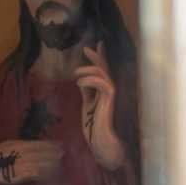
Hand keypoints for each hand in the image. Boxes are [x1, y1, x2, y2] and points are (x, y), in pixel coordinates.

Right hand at [0, 139, 64, 184]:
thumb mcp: (7, 145)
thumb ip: (20, 146)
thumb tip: (34, 146)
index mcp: (19, 145)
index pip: (39, 144)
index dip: (50, 145)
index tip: (59, 144)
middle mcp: (22, 153)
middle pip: (42, 153)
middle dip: (54, 153)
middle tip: (63, 153)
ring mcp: (22, 164)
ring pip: (41, 162)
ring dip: (52, 162)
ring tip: (60, 162)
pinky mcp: (21, 175)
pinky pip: (36, 173)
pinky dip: (45, 172)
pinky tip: (52, 172)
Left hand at [75, 42, 124, 168]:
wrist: (100, 139)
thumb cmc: (94, 125)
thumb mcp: (87, 103)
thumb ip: (86, 91)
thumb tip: (81, 78)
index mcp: (104, 90)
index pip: (103, 69)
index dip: (101, 56)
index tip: (98, 44)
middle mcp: (110, 90)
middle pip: (104, 67)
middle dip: (96, 56)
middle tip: (86, 48)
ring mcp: (110, 94)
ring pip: (102, 72)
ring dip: (87, 69)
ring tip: (75, 74)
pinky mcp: (109, 99)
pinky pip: (101, 82)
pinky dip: (89, 79)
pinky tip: (78, 82)